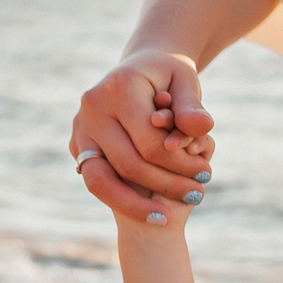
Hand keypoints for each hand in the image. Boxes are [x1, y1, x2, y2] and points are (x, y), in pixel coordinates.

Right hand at [73, 49, 215, 226]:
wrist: (139, 66)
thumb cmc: (168, 76)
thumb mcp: (187, 82)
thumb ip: (192, 108)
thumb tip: (202, 129)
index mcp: (119, 88)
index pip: (151, 143)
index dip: (181, 164)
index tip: (206, 173)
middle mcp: (92, 108)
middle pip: (129, 164)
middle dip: (165, 185)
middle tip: (197, 193)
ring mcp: (79, 128)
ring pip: (103, 181)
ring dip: (137, 205)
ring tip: (168, 217)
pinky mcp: (75, 145)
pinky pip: (96, 182)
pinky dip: (122, 201)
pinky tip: (150, 214)